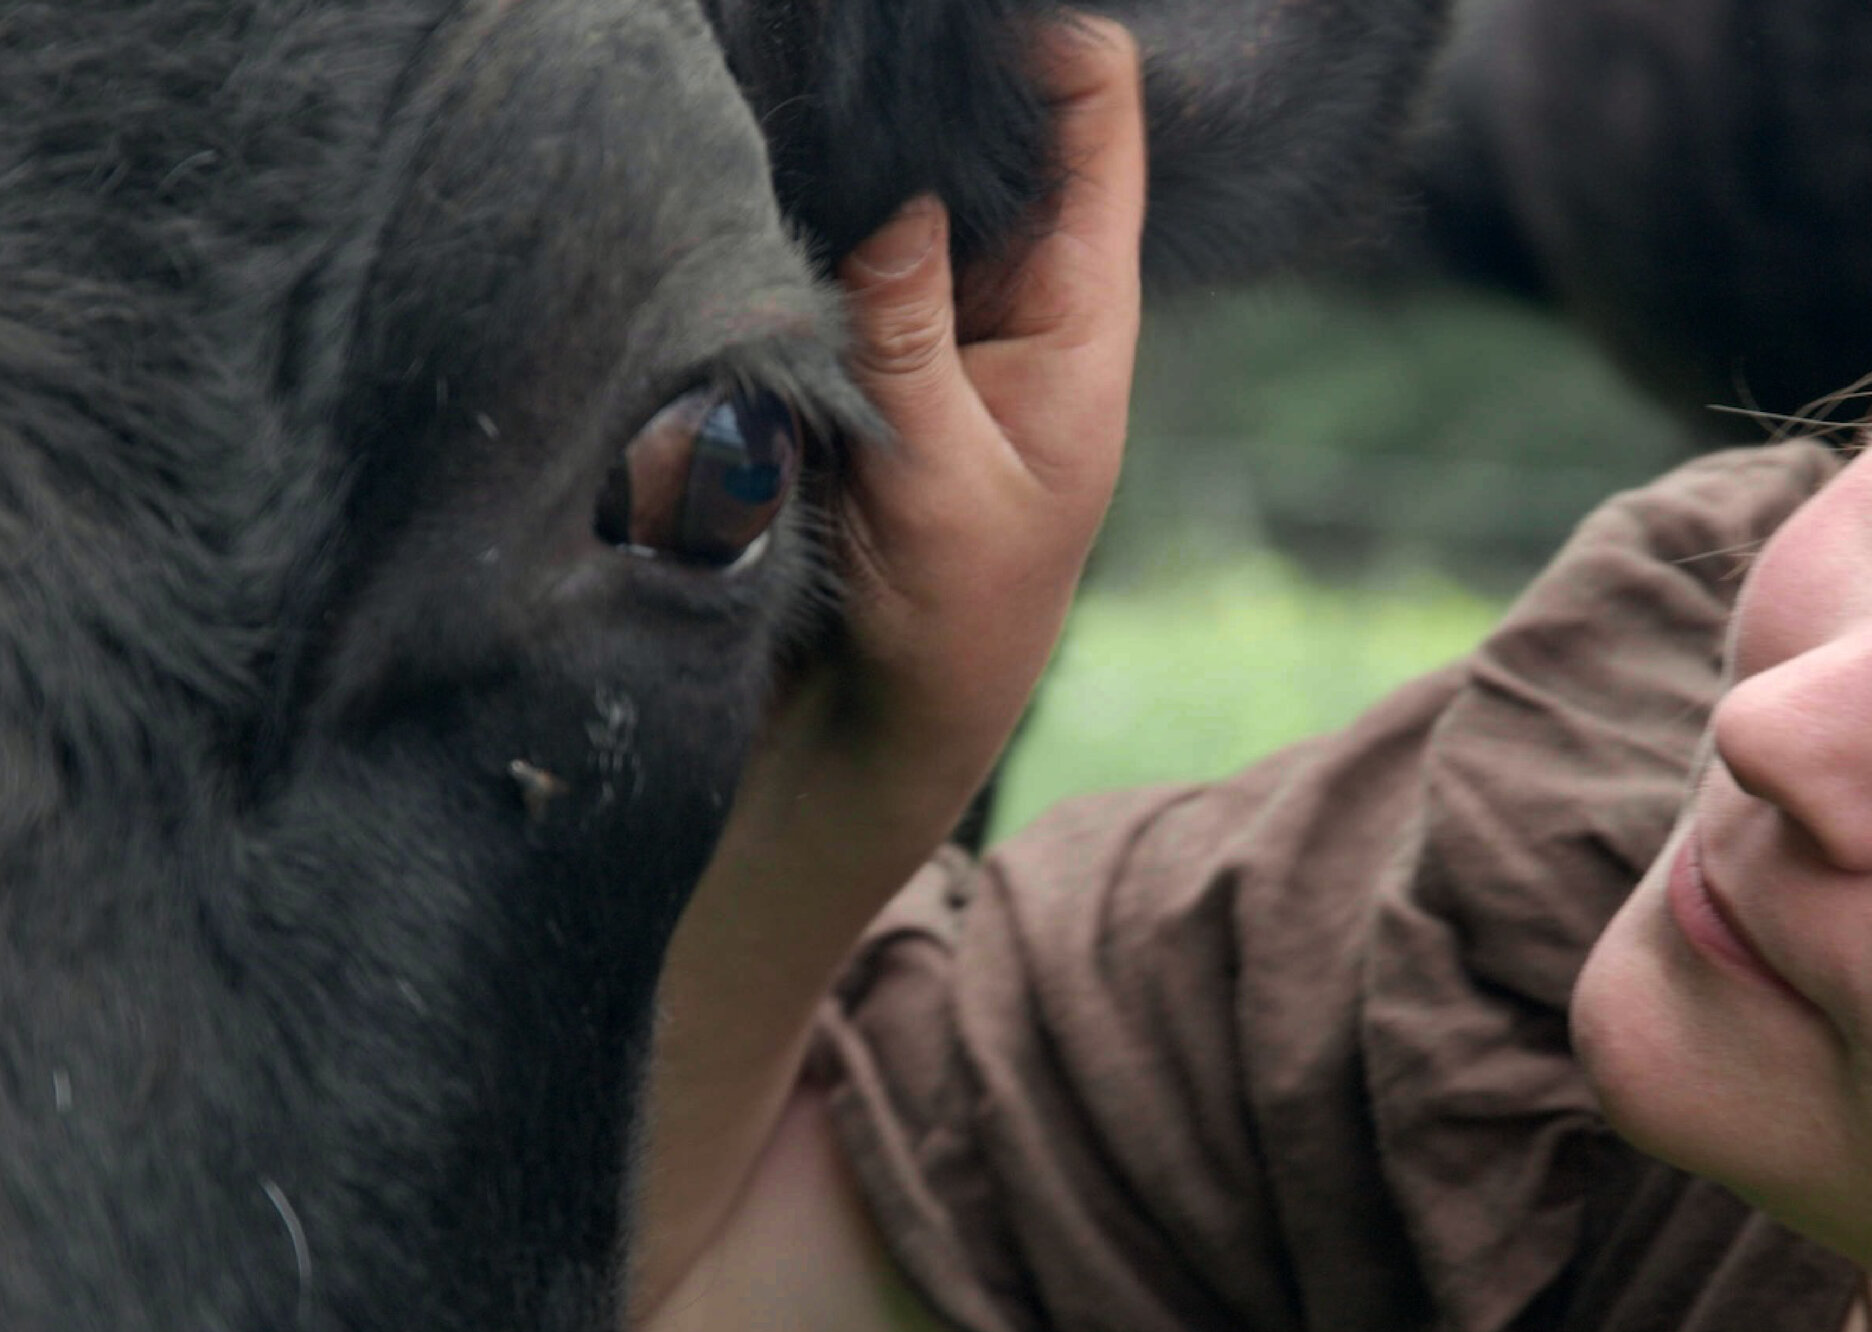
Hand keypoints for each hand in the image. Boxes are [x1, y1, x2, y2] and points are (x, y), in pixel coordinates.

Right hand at [632, 17, 1144, 1331]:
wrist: (891, 719)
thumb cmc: (952, 618)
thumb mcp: (940, 479)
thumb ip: (908, 334)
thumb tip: (895, 193)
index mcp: (1079, 319)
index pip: (1096, 136)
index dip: (1059, 50)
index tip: (991, 8)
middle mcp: (1011, 295)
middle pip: (996, 135)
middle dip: (942, 81)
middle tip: (862, 37)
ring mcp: (934, 312)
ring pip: (910, 179)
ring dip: (872, 140)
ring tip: (813, 81)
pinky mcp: (862, 345)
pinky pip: (843, 243)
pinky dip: (816, 205)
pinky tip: (773, 167)